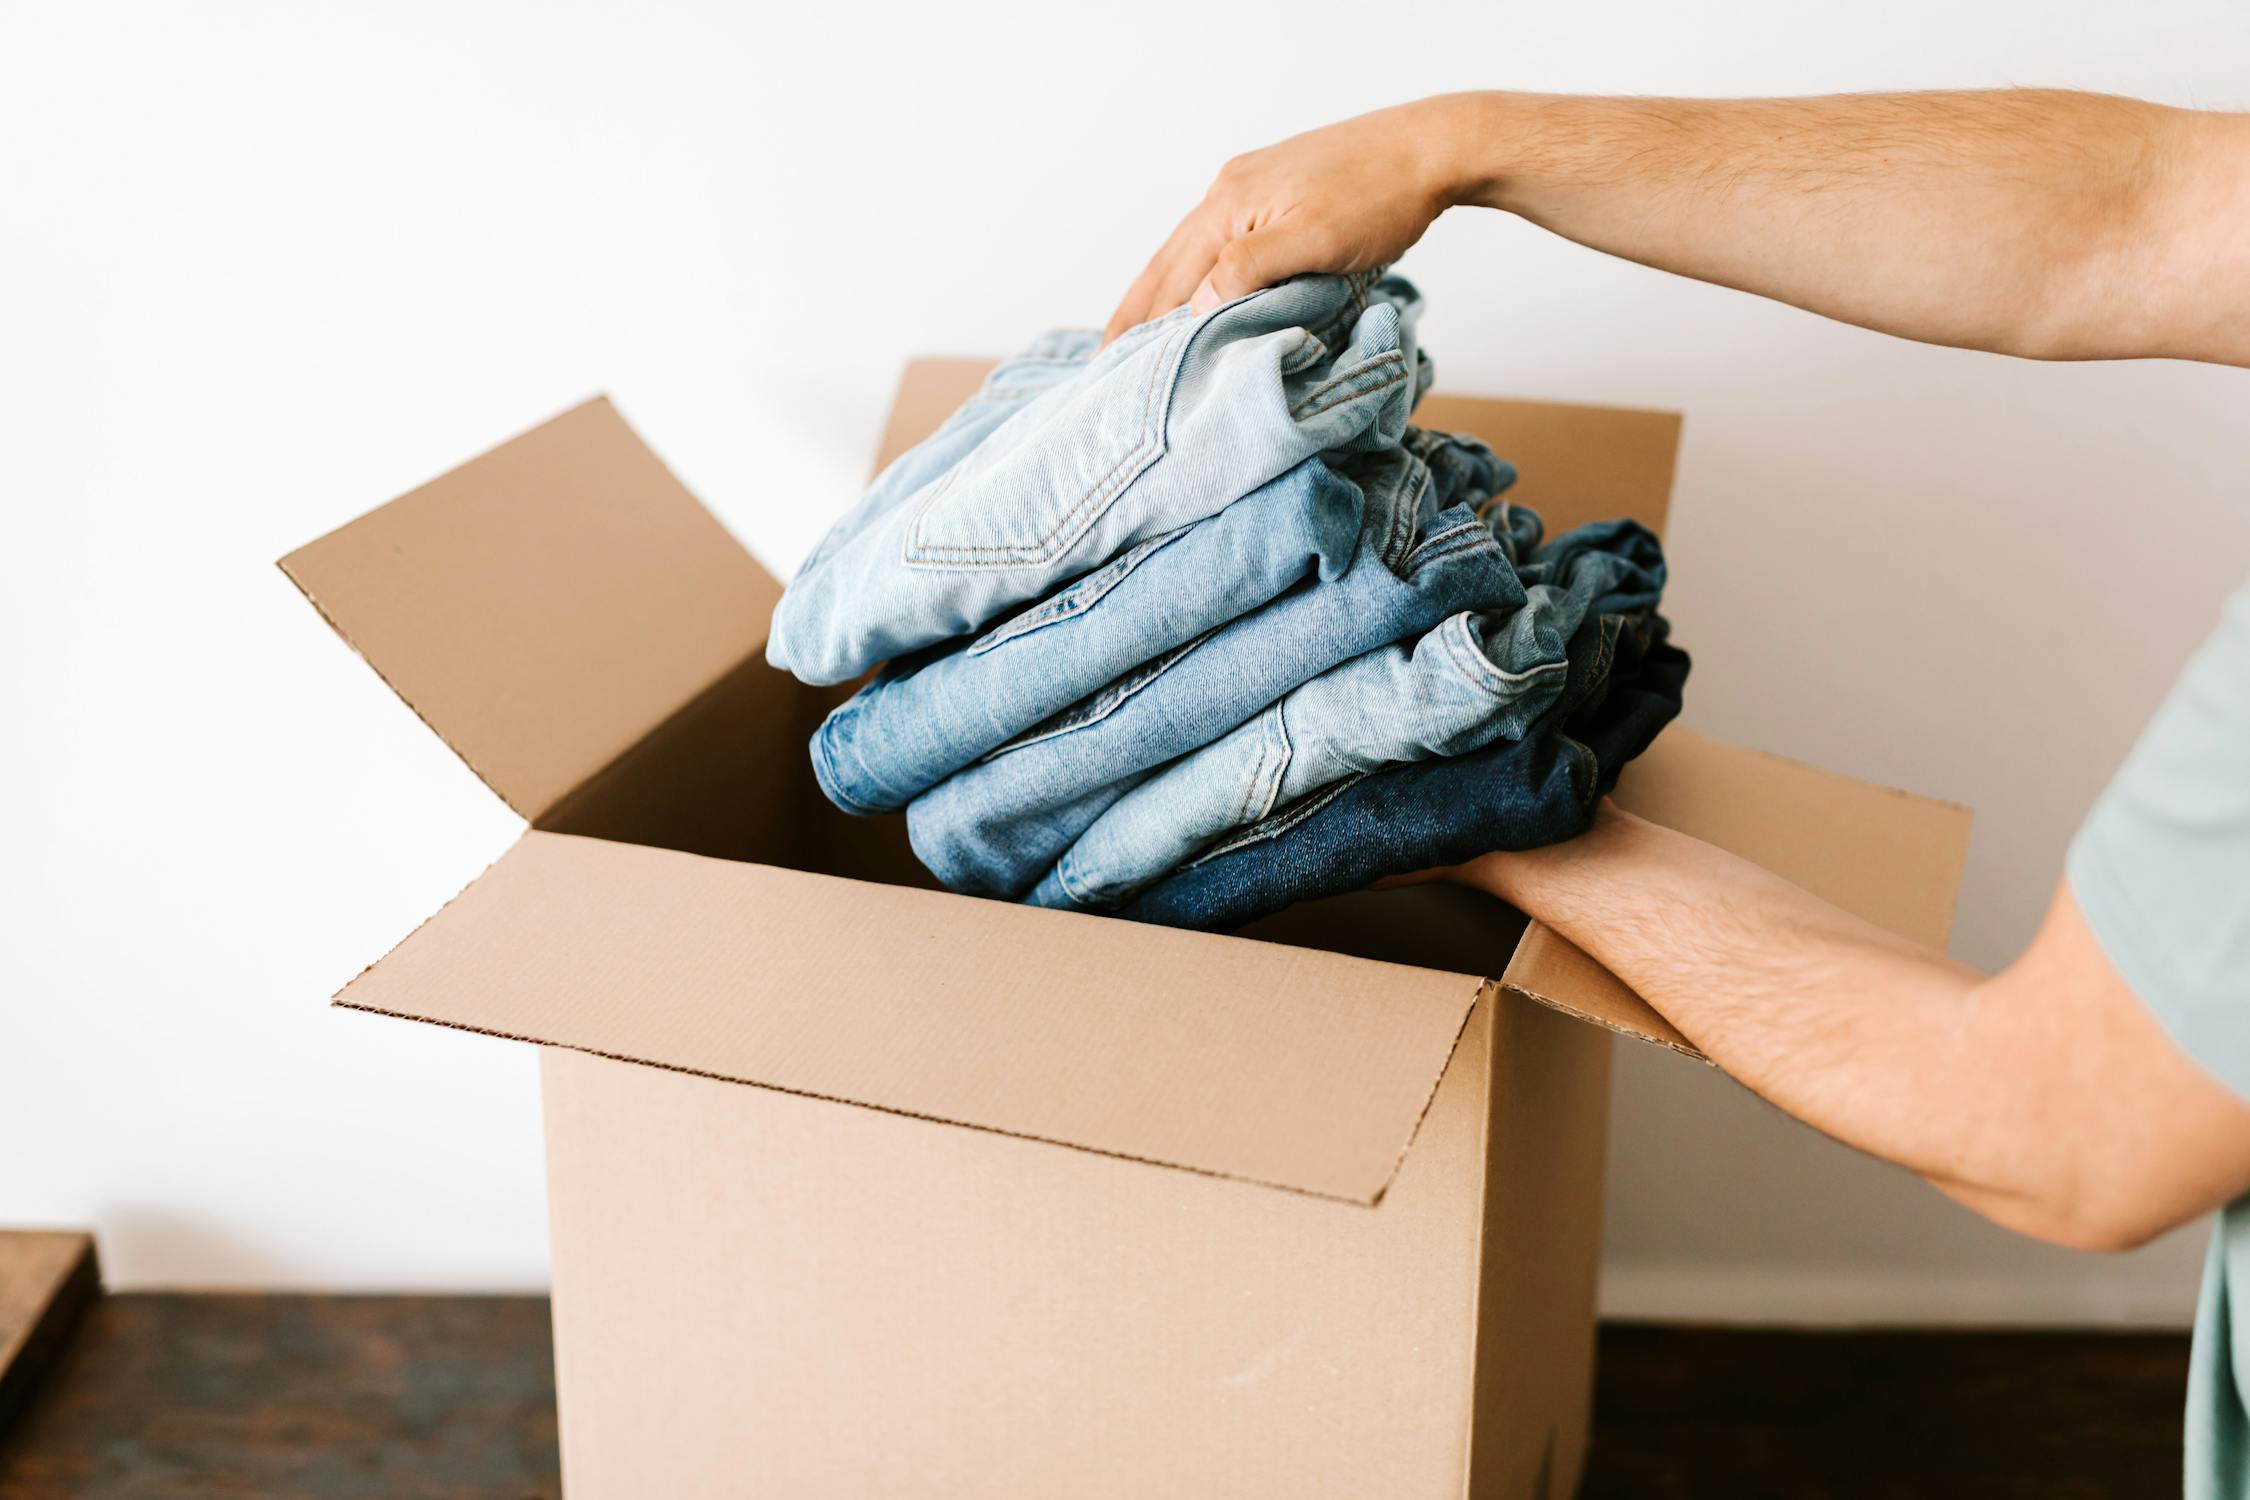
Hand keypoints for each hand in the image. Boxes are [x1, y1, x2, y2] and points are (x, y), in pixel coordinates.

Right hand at [1102, 96, 1473, 343]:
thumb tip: (1192, 308)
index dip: (1138, 325)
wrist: (1429, 149)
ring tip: (1139, 337)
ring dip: (1161, 296)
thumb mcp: (1312, 241)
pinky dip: (1195, 276)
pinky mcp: (1274, 192)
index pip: (1168, 278)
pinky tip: (1196, 294)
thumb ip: (1248, 271)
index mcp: (1227, 205)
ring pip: (1190, 254)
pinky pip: (1217, 243)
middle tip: (1105, 362)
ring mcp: (1249, 188)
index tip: (1110, 368)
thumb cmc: (1379, 197)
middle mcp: (1227, 192)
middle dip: (1134, 314)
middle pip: (1166, 263)